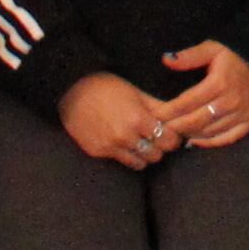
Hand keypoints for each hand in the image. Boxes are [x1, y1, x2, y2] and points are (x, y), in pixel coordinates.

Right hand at [62, 67, 177, 169]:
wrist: (71, 90)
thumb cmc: (106, 86)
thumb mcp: (136, 92)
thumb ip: (157, 107)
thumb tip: (177, 115)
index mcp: (138, 119)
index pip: (168, 140)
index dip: (172, 138)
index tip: (171, 134)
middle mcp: (125, 136)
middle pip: (156, 155)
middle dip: (159, 147)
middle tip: (156, 138)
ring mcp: (111, 147)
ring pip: (140, 163)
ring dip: (144, 154)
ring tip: (141, 142)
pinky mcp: (98, 152)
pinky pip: (122, 161)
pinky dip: (127, 155)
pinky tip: (124, 143)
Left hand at [149, 40, 248, 152]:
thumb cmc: (236, 53)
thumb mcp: (212, 48)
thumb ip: (189, 56)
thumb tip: (166, 60)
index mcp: (218, 83)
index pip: (185, 103)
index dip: (167, 112)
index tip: (153, 116)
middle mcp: (230, 101)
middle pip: (195, 122)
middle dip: (174, 127)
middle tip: (159, 130)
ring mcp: (243, 113)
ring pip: (209, 132)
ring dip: (190, 135)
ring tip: (174, 134)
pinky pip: (228, 138)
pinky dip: (211, 142)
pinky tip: (197, 141)